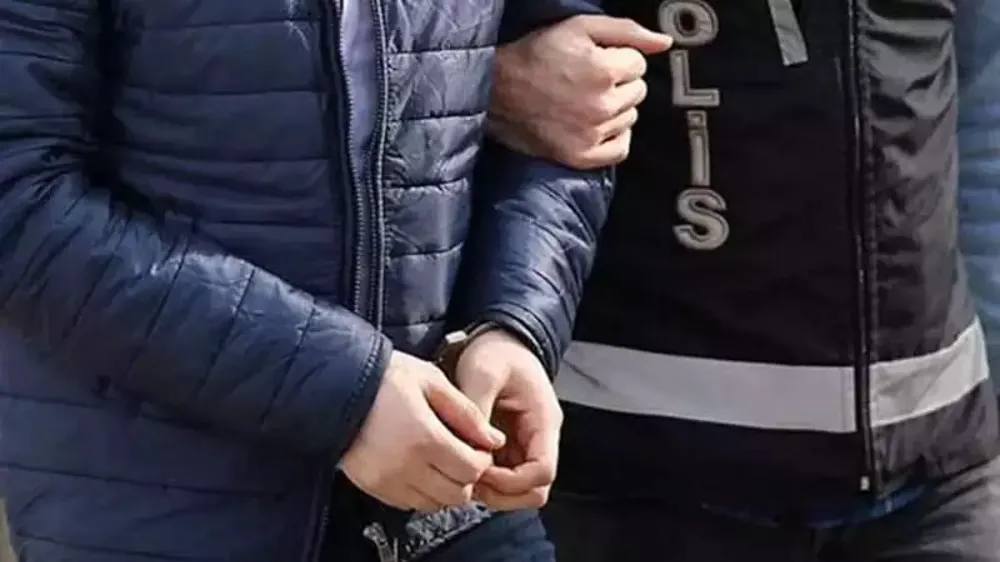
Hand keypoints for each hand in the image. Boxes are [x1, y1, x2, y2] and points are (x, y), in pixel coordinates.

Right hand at [341, 351, 505, 511]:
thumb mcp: (431, 381)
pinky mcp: (373, 486)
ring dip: (445, 487)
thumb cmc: (385, 377)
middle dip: (467, 477)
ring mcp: (387, 480)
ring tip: (441, 461)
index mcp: (425, 437)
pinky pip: (410, 504)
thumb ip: (467, 413)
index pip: (472, 470)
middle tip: (463, 455)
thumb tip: (494, 440)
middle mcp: (406, 465)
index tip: (478, 446)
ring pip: (434, 504)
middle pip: (457, 494)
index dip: (482, 460)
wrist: (336, 385)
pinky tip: (421, 467)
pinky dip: (423, 492)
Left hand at [453, 329, 562, 509]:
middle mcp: (540, 438)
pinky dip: (487, 481)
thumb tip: (471, 446)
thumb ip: (477, 408)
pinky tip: (464, 465)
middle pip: (535, 490)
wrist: (498, 341)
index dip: (511, 481)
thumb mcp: (484, 372)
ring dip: (494, 491)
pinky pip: (505, 478)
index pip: (542, 471)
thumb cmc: (496, 352)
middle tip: (470, 480)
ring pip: (521, 490)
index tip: (481, 469)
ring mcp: (526, 445)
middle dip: (502, 493)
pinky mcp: (510, 447)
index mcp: (543, 420)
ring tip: (464, 474)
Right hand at [489, 15, 671, 168]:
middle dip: (619, 83)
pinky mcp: (582, 156)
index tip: (596, 60)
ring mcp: (592, 134)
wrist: (497, 92)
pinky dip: (614, 137)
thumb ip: (627, 31)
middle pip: (638, 91)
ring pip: (630, 118)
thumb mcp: (579, 27)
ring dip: (615, 108)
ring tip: (585, 100)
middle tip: (588, 80)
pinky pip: (620, 149)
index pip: (639, 64)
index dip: (619, 58)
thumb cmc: (535, 56)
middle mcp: (601, 105)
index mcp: (604, 71)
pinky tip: (596, 124)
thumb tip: (664, 43)